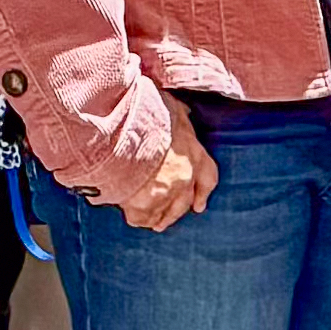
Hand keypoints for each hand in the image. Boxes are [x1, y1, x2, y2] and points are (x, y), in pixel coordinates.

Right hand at [119, 107, 218, 231]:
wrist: (121, 132)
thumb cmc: (146, 114)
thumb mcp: (170, 105)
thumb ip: (179, 113)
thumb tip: (184, 111)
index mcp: (193, 154)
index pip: (208, 177)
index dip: (203, 191)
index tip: (200, 204)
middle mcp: (183, 178)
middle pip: (185, 202)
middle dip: (177, 210)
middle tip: (169, 219)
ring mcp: (164, 194)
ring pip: (166, 213)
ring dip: (160, 218)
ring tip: (154, 224)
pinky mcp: (142, 206)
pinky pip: (142, 218)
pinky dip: (139, 218)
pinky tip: (135, 218)